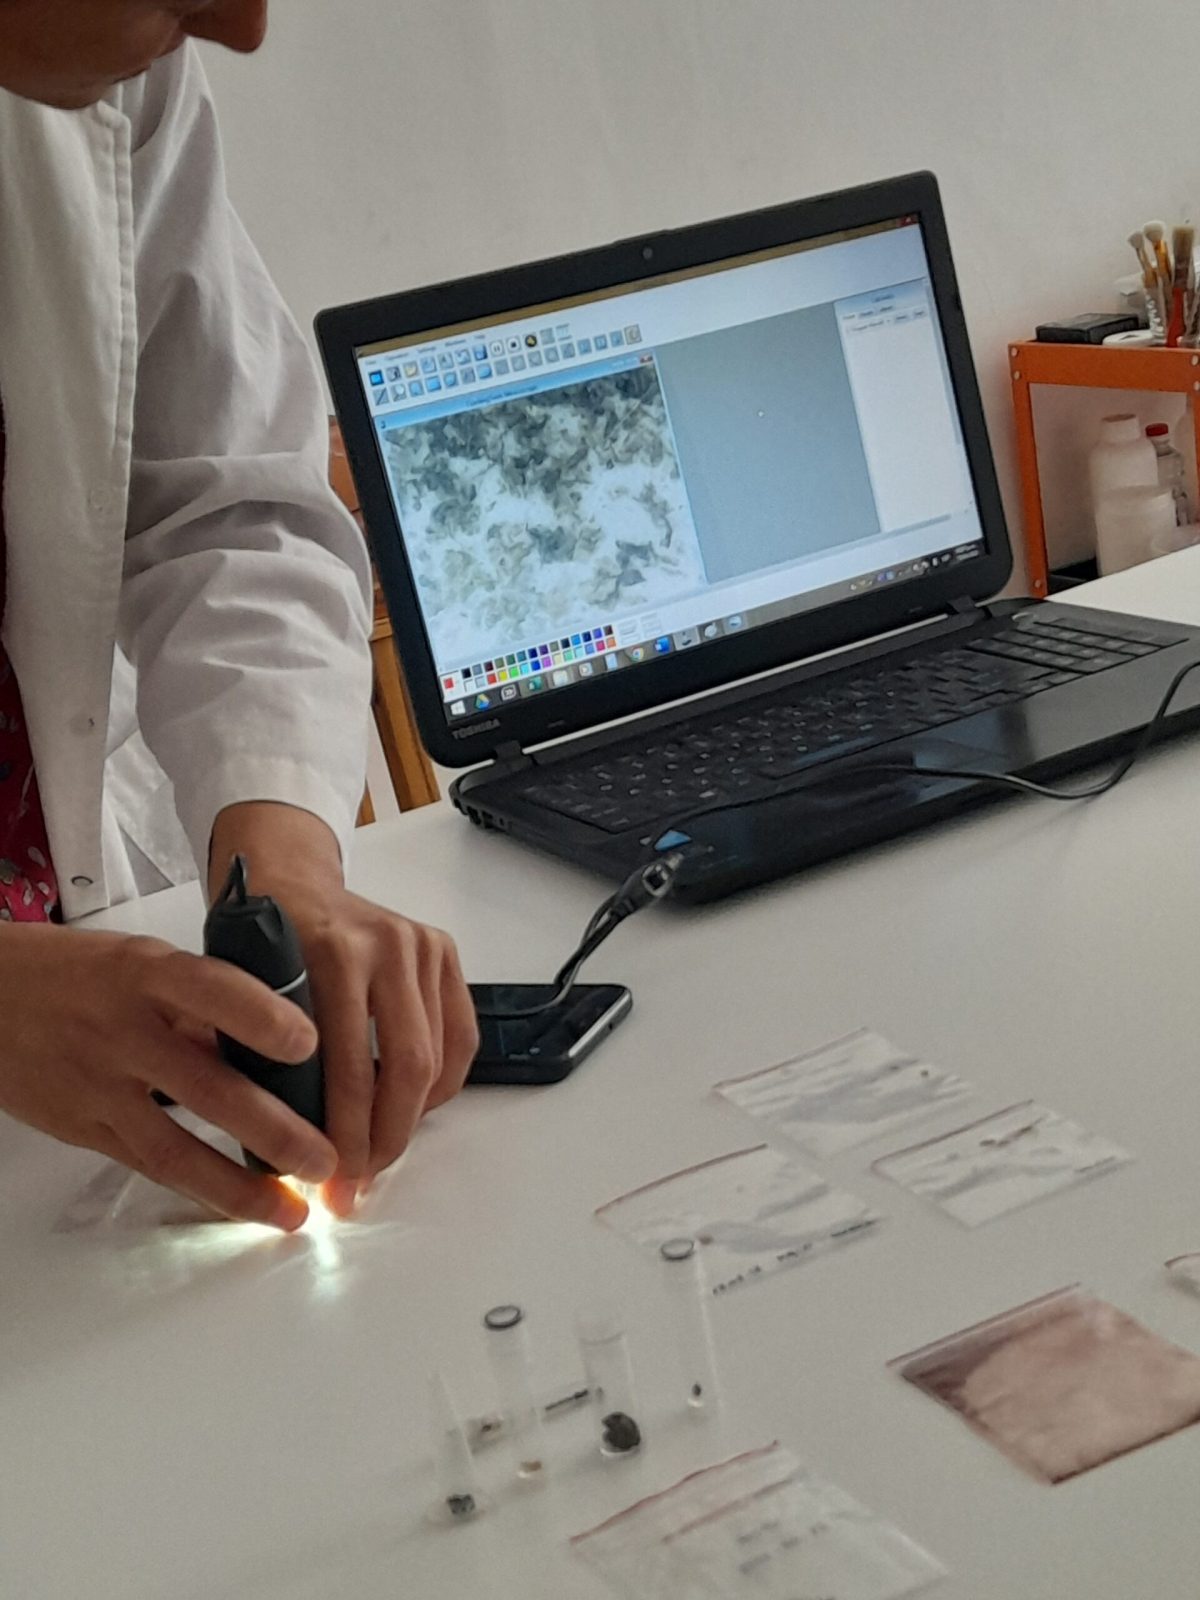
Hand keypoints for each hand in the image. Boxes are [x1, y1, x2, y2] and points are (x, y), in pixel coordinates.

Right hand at [0, 924, 338, 1228]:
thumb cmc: (75, 973)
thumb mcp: (140, 962)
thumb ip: (203, 1000)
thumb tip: (278, 1041)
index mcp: (143, 974)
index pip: (210, 990)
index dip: (262, 1017)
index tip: (310, 1043)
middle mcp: (122, 1032)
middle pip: (205, 1086)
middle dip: (273, 1130)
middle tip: (324, 1157)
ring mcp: (99, 1086)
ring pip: (174, 1147)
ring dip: (239, 1187)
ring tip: (291, 1210)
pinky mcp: (81, 1127)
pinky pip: (146, 1164)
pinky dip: (196, 1188)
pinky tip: (238, 1205)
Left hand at [210, 804, 478, 1216]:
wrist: (288, 880)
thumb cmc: (257, 943)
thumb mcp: (241, 995)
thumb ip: (264, 1059)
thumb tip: (282, 1152)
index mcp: (329, 952)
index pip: (348, 1065)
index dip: (342, 1135)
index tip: (327, 1182)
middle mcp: (385, 944)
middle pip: (407, 1067)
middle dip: (384, 1140)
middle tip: (358, 1185)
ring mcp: (421, 945)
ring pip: (438, 1060)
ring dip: (410, 1123)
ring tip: (379, 1158)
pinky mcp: (443, 951)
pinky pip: (460, 1039)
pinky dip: (439, 1088)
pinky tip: (409, 1112)